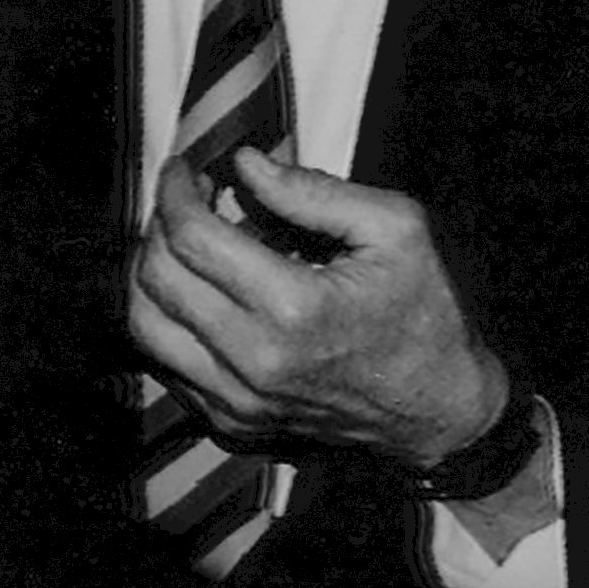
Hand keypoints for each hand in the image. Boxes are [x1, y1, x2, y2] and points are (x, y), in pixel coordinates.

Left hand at [129, 150, 507, 466]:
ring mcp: (239, 402)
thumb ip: (312, 191)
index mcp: (295, 309)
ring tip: (182, 241)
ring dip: (149, 271)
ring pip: (146, 326)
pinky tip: (197, 292)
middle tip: (187, 196)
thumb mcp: (394, 227)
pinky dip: (165, 320)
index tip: (185, 165)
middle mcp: (254, 362)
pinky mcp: (234, 424)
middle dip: (159, 221)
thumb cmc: (427, 311)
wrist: (442, 411)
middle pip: (157, 278)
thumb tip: (244, 164)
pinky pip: (165, 366)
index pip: (192, 237)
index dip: (175, 189)